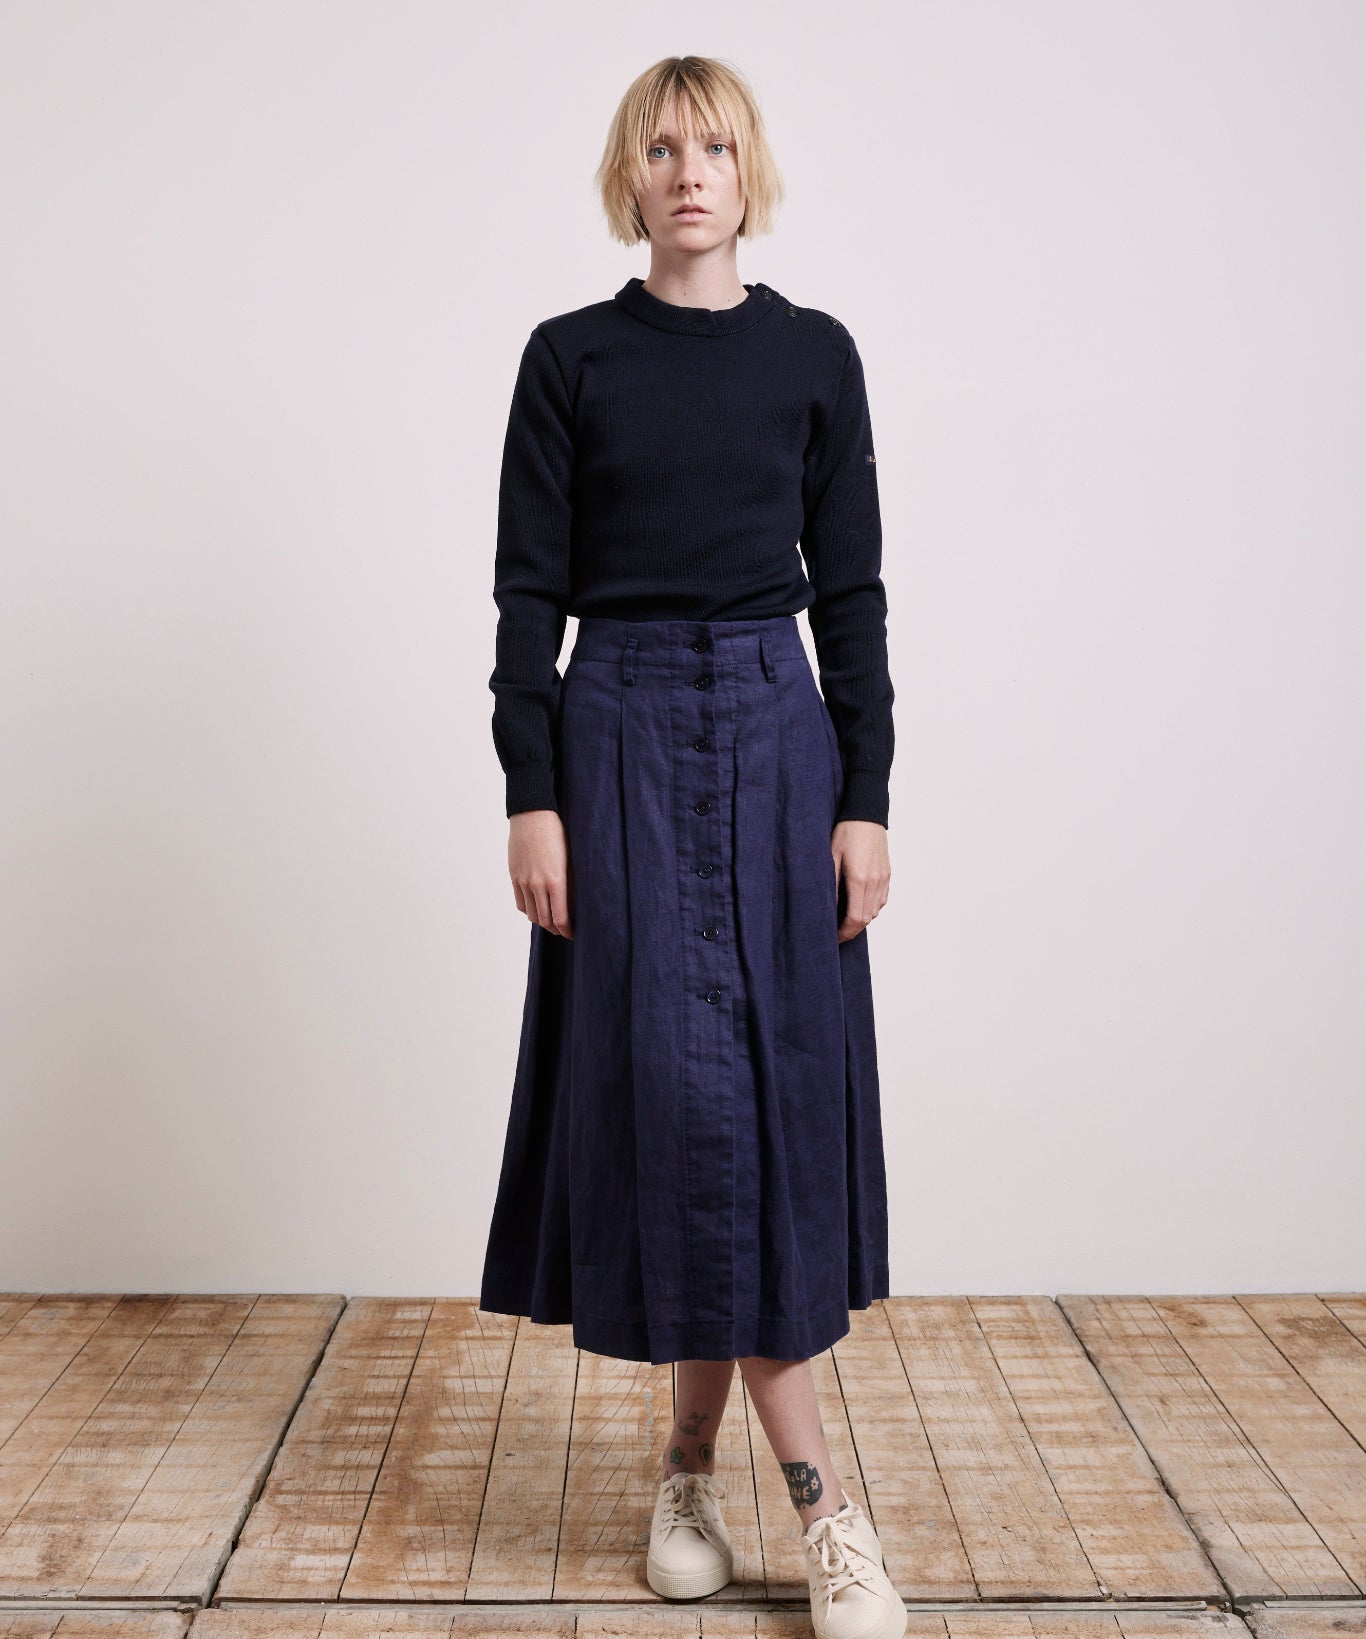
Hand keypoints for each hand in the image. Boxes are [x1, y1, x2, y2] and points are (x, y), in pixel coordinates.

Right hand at [508, 810, 573, 936]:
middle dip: (556, 929)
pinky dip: (529, 910)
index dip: (567, 930)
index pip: (561, 918)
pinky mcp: (514, 876)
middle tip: (564, 930)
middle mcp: (538, 884)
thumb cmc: (557, 833)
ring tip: (551, 921)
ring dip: (542, 921)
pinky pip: (520, 903)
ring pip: (531, 914)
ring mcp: (524, 881)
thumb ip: (571, 883)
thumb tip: (575, 904)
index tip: (573, 934)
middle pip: (545, 920)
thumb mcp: (570, 858)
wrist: (533, 815)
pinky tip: (537, 908)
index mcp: (556, 880)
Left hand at [832, 819, 889, 943]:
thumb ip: (831, 885)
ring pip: (875, 911)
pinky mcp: (887, 874)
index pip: (855, 918)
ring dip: (861, 919)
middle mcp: (875, 882)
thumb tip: (828, 908)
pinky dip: (871, 908)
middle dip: (852, 930)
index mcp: (859, 879)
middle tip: (837, 933)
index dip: (844, 932)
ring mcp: (883, 878)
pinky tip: (859, 905)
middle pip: (866, 919)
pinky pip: (881, 900)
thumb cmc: (845, 833)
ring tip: (845, 919)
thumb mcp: (830, 857)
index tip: (834, 937)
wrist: (865, 815)